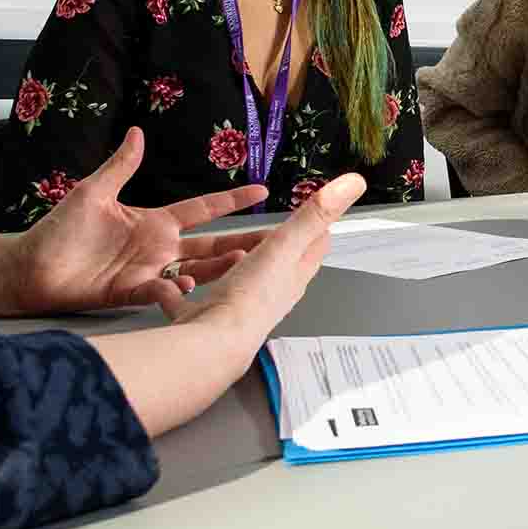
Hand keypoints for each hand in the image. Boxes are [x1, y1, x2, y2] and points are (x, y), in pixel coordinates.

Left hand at [0, 127, 271, 314]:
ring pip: (197, 270)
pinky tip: (192, 288)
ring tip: (244, 263)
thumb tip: (137, 133)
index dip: (232, 200)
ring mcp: (150, 272)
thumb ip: (120, 167)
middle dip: (243, 242)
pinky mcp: (133, 293)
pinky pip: (164, 293)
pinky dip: (178, 293)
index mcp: (154, 222)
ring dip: (220, 267)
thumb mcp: (92, 192)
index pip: (202, 209)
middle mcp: (159, 248)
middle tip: (275, 240)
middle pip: (211, 243)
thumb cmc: (57, 230)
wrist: (28, 268)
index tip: (263, 191)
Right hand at [150, 171, 365, 336]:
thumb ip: (314, 214)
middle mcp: (272, 293)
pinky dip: (184, 290)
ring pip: (239, 281)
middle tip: (273, 228)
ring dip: (233, 266)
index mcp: (294, 275)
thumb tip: (353, 183)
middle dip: (277, 245)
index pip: (315, 246)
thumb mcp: (285, 244)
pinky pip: (192, 301)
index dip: (317, 227)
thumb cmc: (252, 298)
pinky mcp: (206, 319)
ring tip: (227, 251)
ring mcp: (240, 307)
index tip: (317, 212)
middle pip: (280, 264)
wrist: (214, 345)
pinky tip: (174, 284)